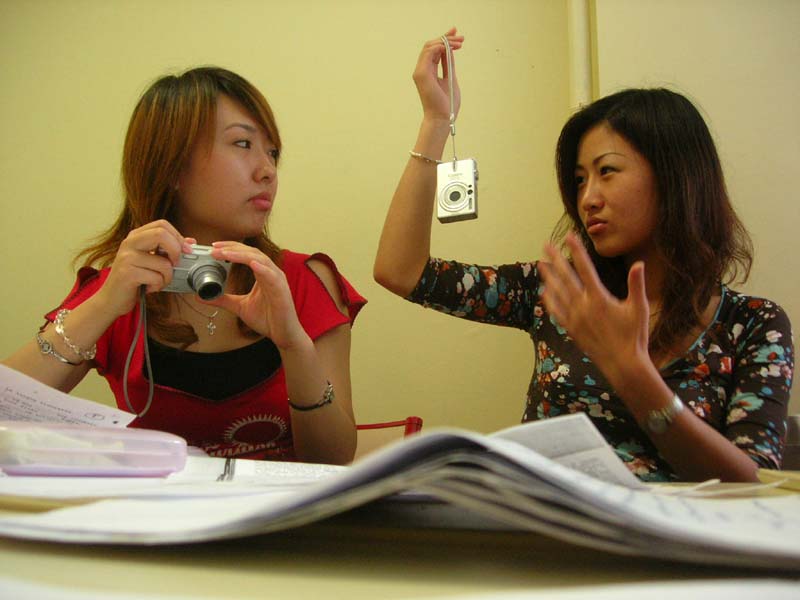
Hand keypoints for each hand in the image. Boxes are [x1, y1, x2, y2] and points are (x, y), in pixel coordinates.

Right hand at [96, 220, 193, 317]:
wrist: (111, 299)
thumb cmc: (134, 280)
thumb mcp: (150, 261)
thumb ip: (167, 250)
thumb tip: (190, 242)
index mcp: (135, 237)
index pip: (162, 225)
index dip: (178, 237)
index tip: (186, 250)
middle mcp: (129, 243)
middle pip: (161, 234)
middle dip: (176, 251)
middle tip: (175, 264)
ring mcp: (127, 258)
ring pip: (164, 263)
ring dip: (167, 277)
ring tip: (157, 282)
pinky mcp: (127, 274)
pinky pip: (156, 278)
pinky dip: (158, 286)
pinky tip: (149, 288)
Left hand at [206, 242, 308, 349]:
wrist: (283, 335)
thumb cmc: (268, 319)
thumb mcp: (239, 306)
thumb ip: (223, 299)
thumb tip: (201, 296)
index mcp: (262, 274)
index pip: (246, 254)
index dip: (230, 248)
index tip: (213, 248)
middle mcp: (271, 273)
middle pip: (252, 252)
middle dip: (232, 248)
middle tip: (214, 248)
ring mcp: (277, 280)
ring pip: (260, 259)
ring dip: (242, 255)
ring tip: (225, 253)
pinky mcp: (281, 290)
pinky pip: (272, 275)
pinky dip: (262, 268)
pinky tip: (251, 264)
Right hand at [413, 27, 463, 121]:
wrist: (442, 118)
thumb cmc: (446, 103)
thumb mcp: (450, 78)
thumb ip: (448, 64)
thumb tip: (450, 50)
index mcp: (428, 72)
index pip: (434, 50)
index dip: (444, 40)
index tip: (456, 33)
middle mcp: (422, 70)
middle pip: (431, 46)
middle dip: (446, 38)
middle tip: (460, 36)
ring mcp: (420, 71)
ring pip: (429, 46)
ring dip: (445, 41)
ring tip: (458, 42)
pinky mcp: (421, 74)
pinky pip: (428, 53)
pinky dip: (439, 47)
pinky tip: (450, 46)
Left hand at [538, 233, 651, 388]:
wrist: (623, 365)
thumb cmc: (634, 336)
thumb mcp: (640, 309)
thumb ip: (637, 285)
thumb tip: (639, 264)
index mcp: (600, 298)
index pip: (585, 268)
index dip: (577, 251)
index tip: (569, 237)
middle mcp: (583, 306)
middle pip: (566, 277)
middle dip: (555, 259)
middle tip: (545, 245)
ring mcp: (575, 318)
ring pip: (557, 292)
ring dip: (548, 277)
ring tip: (541, 263)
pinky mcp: (572, 329)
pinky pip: (556, 312)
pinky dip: (549, 300)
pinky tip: (544, 292)